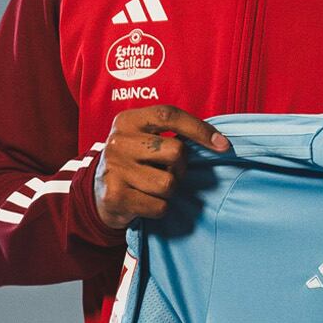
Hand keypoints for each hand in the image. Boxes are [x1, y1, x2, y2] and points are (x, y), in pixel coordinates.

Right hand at [94, 104, 230, 230]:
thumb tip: (220, 143)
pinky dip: (160, 208)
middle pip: (175, 152)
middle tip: (169, 171)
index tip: (222, 145)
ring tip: (155, 187)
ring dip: (170, 190)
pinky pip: (159, 206)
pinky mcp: (115, 196)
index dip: (199, 129)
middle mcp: (118, 141)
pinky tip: (147, 201)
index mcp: (128, 120)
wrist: (99, 192)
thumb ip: (172, 134)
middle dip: (181, 167)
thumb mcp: (144, 138)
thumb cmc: (134, 162)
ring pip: (169, 183)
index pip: (169, 115)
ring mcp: (115, 169)